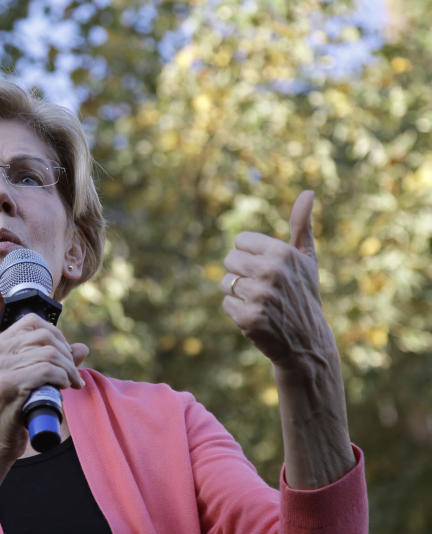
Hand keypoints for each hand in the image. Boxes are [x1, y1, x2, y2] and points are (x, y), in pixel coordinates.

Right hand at [0, 314, 87, 461]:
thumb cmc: (10, 413)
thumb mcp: (26, 381)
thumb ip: (51, 361)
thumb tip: (82, 348)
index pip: (32, 321)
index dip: (56, 335)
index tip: (65, 355)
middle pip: (44, 335)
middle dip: (67, 354)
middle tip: (74, 374)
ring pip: (49, 353)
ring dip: (69, 369)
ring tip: (72, 383)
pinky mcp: (7, 385)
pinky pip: (46, 371)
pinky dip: (62, 377)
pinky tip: (63, 387)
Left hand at [221, 191, 337, 372]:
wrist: (308, 341)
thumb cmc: (303, 294)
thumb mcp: (306, 259)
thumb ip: (302, 226)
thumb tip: (308, 192)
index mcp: (282, 252)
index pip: (240, 241)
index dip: (250, 256)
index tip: (267, 269)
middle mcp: (271, 272)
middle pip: (229, 260)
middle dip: (241, 274)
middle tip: (263, 288)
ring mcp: (260, 295)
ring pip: (225, 283)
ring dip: (239, 294)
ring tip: (263, 303)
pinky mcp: (249, 317)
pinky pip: (226, 304)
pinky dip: (237, 312)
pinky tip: (258, 318)